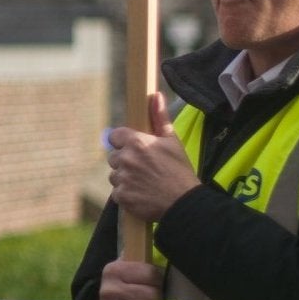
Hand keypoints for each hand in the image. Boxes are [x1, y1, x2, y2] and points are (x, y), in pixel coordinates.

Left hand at [106, 92, 199, 220]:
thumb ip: (160, 118)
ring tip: (144, 183)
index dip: (123, 142)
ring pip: (115, 175)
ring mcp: (122, 178)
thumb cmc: (180, 171)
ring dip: (125, 178)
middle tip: (144, 169)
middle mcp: (126, 159)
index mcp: (136, 143)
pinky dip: (126, 194)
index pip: (115, 136)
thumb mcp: (172, 142)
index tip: (134, 149)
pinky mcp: (121, 196)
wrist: (184, 203)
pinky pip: (116, 193)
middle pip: (114, 157)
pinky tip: (141, 194)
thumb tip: (156, 96)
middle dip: (125, 161)